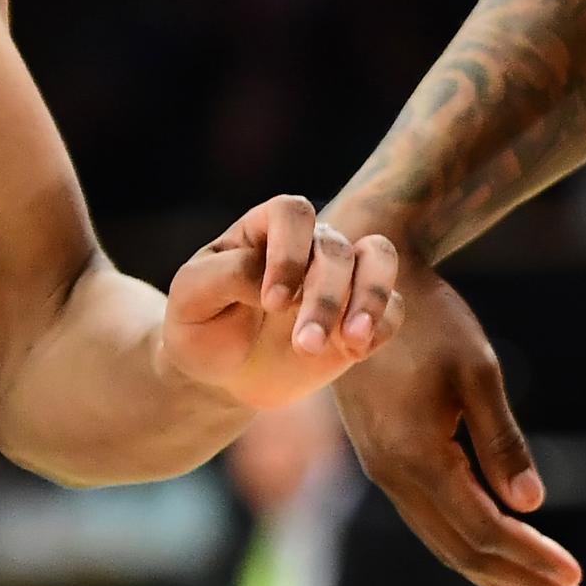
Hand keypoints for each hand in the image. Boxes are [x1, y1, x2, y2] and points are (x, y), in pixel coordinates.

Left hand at [159, 195, 401, 409]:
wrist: (220, 373)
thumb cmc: (200, 325)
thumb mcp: (191, 297)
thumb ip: (227, 275)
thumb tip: (272, 280)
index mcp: (265, 229)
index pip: (293, 212)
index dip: (290, 252)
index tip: (273, 303)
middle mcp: (309, 245)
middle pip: (335, 249)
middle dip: (325, 298)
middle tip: (304, 345)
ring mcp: (341, 279)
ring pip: (379, 259)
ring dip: (370, 299)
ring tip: (353, 340)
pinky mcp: (361, 316)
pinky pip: (394, 307)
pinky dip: (382, 326)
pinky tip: (356, 353)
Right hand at [332, 269, 585, 585]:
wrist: (361, 286)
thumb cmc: (428, 320)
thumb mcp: (476, 372)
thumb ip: (501, 443)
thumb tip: (531, 506)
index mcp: (416, 458)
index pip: (484, 531)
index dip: (532, 560)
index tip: (576, 580)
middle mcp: (394, 477)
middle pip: (464, 552)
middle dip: (522, 584)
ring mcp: (386, 473)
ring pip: (446, 543)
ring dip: (499, 576)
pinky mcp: (388, 462)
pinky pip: (434, 522)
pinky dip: (474, 547)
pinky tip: (503, 558)